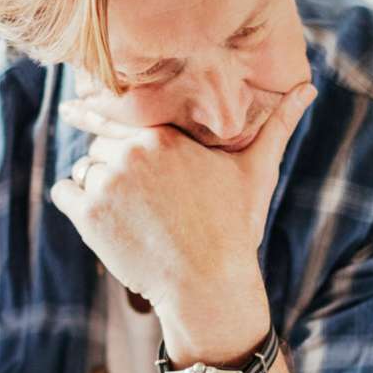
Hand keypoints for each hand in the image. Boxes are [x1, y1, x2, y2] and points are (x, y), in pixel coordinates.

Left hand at [50, 82, 314, 355]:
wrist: (208, 286)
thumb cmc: (234, 229)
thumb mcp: (256, 172)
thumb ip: (278, 125)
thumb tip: (308, 86)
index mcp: (168, 134)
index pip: (125, 111)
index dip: (113, 118)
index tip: (93, 112)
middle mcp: (134, 151)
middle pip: (104, 141)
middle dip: (116, 163)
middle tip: (140, 196)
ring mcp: (109, 182)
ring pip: (86, 166)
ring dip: (97, 185)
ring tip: (129, 213)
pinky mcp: (89, 214)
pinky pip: (64, 192)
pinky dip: (76, 204)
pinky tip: (104, 220)